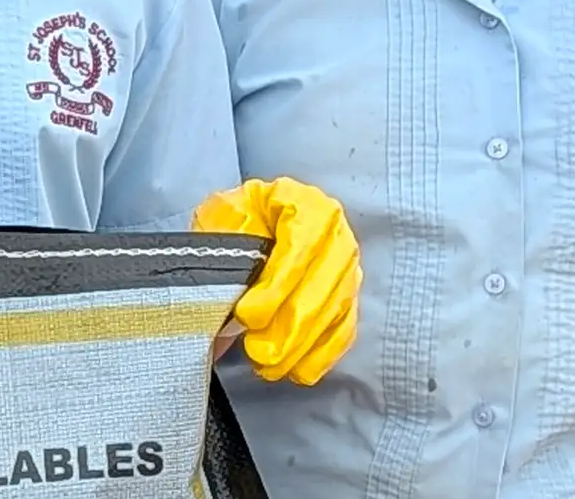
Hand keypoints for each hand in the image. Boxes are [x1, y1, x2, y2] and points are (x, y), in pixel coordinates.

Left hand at [195, 177, 360, 385]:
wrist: (253, 224)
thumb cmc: (237, 220)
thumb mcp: (225, 216)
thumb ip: (229, 244)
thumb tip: (230, 292)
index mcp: (306, 204)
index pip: (300, 246)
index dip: (277, 285)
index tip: (248, 316)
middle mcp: (336, 233)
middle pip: (323, 284)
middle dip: (290, 325)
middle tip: (259, 353)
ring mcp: (347, 266)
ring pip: (334, 311)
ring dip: (303, 345)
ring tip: (270, 367)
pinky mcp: (349, 296)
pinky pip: (344, 328)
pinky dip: (323, 353)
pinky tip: (301, 371)